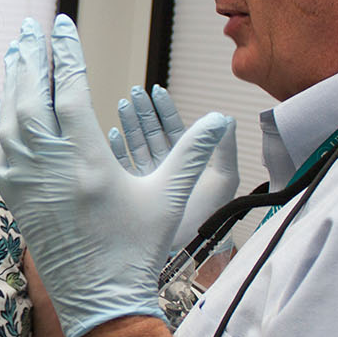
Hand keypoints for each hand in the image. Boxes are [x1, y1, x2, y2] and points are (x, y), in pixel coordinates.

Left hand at [0, 16, 229, 336]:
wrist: (100, 301)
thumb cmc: (137, 250)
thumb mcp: (170, 197)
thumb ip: (193, 153)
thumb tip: (223, 118)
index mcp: (87, 160)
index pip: (68, 90)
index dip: (64, 52)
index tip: (62, 24)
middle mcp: (49, 167)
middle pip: (30, 96)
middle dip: (30, 57)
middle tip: (30, 27)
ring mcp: (26, 183)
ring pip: (9, 120)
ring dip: (12, 83)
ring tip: (17, 53)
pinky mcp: (14, 199)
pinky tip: (2, 105)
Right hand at [108, 85, 238, 254]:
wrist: (192, 247)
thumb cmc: (212, 215)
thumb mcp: (224, 179)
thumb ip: (225, 149)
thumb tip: (226, 119)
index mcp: (188, 161)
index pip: (174, 128)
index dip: (165, 109)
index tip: (156, 90)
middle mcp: (167, 168)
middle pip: (152, 133)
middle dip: (143, 111)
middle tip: (133, 92)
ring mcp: (150, 180)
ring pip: (136, 145)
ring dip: (128, 125)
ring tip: (120, 105)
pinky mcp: (135, 193)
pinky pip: (123, 166)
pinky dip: (116, 150)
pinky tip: (111, 135)